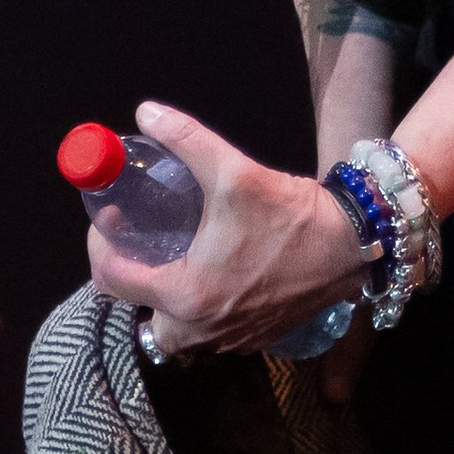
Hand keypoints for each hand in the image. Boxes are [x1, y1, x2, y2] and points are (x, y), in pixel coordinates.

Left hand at [82, 102, 362, 359]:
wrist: (353, 247)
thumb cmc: (290, 215)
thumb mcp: (232, 170)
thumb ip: (185, 138)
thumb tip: (146, 112)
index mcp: (186, 294)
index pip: (112, 279)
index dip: (100, 247)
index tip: (112, 221)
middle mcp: (200, 329)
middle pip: (139, 311)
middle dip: (133, 278)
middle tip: (141, 241)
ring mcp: (228, 340)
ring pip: (172, 329)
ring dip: (163, 298)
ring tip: (171, 257)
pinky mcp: (253, 340)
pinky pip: (207, 333)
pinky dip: (197, 312)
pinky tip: (210, 274)